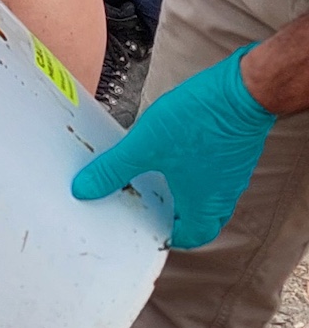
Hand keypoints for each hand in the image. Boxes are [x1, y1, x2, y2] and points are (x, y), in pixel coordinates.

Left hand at [73, 45, 274, 248]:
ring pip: (209, 194)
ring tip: (157, 181)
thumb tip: (85, 189)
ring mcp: (233, 170)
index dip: (170, 238)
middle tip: (151, 208)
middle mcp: (224, 192)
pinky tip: (175, 155)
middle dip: (177, 217)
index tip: (149, 231)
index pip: (193, 236)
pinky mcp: (235, 149)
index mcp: (204, 203)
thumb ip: (112, 169)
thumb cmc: (202, 120)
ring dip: (184, 193)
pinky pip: (214, 172)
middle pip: (202, 218)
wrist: (243, 89)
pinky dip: (194, 172)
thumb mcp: (143, 147)